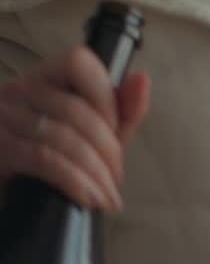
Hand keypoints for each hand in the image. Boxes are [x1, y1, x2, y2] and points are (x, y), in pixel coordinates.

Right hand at [0, 46, 149, 211]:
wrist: (9, 201)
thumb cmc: (48, 163)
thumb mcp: (91, 135)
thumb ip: (121, 109)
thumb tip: (141, 80)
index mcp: (41, 79)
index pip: (77, 62)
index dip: (105, 95)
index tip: (117, 130)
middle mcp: (16, 92)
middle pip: (75, 108)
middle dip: (106, 148)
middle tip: (114, 177)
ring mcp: (1, 119)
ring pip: (62, 137)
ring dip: (95, 172)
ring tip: (106, 195)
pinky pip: (44, 160)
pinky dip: (75, 182)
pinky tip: (87, 199)